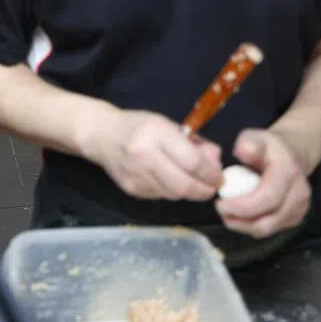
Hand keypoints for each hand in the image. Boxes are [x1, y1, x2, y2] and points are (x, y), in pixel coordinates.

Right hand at [85, 110, 223, 200]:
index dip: (211, 173)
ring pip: (174, 195)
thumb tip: (216, 161)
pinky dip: (172, 192)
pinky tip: (171, 181)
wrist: (101, 135)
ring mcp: (136, 176)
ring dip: (189, 192)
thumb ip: (193, 142)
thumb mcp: (167, 124)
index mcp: (156, 133)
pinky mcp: (132, 189)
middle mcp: (145, 156)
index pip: (192, 162)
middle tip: (212, 187)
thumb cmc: (138, 126)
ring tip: (194, 182)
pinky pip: (161, 196)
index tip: (219, 176)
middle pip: (183, 186)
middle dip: (203, 190)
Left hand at [215, 129, 310, 238]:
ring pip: (268, 229)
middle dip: (239, 220)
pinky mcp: (296, 218)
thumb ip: (248, 143)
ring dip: (243, 226)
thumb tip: (243, 151)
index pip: (268, 198)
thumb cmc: (267, 147)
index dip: (242, 207)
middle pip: (268, 220)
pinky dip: (252, 227)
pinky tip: (240, 215)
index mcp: (288, 173)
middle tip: (220, 210)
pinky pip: (270, 230)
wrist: (290, 155)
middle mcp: (299, 193)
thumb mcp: (255, 137)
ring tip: (227, 213)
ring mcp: (300, 208)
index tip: (220, 204)